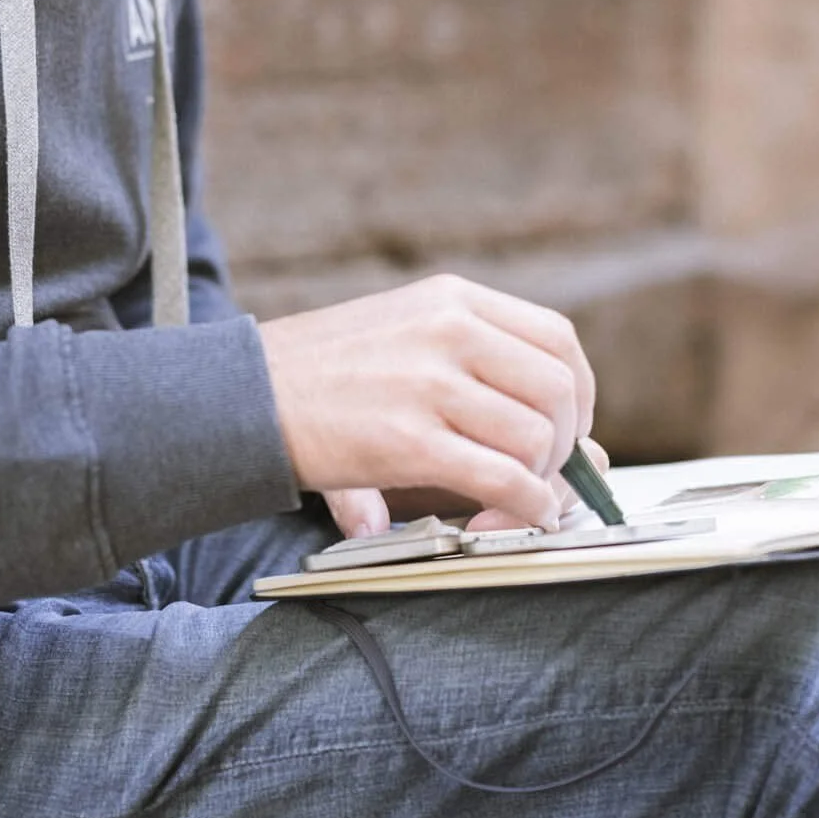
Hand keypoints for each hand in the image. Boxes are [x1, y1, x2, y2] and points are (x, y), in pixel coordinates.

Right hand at [260, 275, 595, 533]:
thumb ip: (479, 373)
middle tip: (545, 475)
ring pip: (536, 436)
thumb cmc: (322, 374)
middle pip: (558, 389)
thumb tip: (575, 446)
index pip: (556, 339)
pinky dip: (526, 506)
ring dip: (543, 481)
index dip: (577, 393)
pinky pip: (502, 478)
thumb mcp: (404, 335)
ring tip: (521, 501)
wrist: (241, 395)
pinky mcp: (408, 440)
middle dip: (565, 443)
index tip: (568, 428)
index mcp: (451, 300)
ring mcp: (429, 383)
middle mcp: (448, 330)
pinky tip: (515, 517)